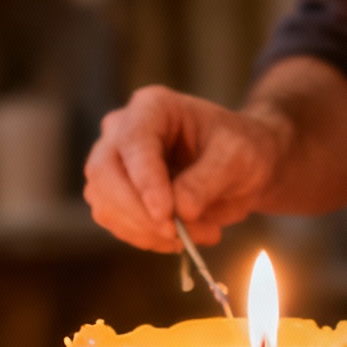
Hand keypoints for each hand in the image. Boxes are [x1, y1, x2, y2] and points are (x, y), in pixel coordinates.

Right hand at [83, 85, 287, 251]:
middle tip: (181, 237)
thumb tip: (180, 210)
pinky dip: (148, 239)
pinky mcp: (116, 196)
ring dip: (147, 232)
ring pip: (105, 205)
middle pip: (105, 174)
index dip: (145, 182)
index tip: (167, 215)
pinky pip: (118, 224)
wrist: (241, 168)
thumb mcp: (237, 158)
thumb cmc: (240, 150)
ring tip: (200, 234)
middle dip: (140, 214)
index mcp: (152, 107)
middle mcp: (123, 131)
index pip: (133, 142)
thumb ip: (207, 180)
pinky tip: (183, 238)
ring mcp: (114, 164)